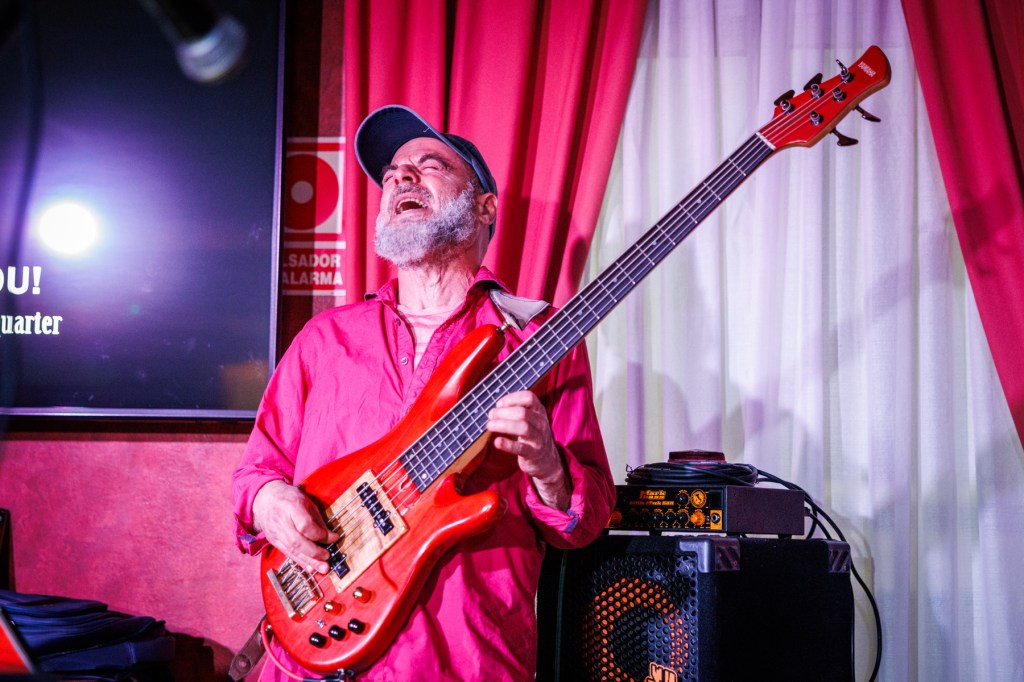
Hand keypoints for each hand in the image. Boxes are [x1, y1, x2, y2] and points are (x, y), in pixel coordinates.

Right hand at [252, 479, 339, 573]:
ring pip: (292, 550)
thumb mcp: (306, 502)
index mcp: (291, 506)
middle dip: (315, 552)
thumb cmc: (289, 498)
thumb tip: (330, 537)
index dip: (320, 535)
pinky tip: (311, 568)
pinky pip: (288, 554)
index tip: (333, 538)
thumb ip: (317, 519)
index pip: (305, 525)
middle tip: (328, 557)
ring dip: (309, 562)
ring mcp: (275, 533)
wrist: (265, 500)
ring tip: (323, 568)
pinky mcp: (273, 541)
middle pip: (297, 541)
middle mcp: (281, 521)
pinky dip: (301, 562)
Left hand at [486, 390, 571, 509]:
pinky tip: (497, 441)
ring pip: (523, 427)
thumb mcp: (531, 419)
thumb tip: (495, 410)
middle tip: (491, 416)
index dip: (511, 398)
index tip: (499, 404)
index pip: (529, 397)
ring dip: (503, 425)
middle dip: (503, 412)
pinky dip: (508, 444)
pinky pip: (521, 448)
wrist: (546, 459)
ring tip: (490, 425)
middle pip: (522, 412)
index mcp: (539, 411)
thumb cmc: (532, 435)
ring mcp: (538, 438)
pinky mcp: (533, 453)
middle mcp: (541, 423)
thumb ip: (516, 411)